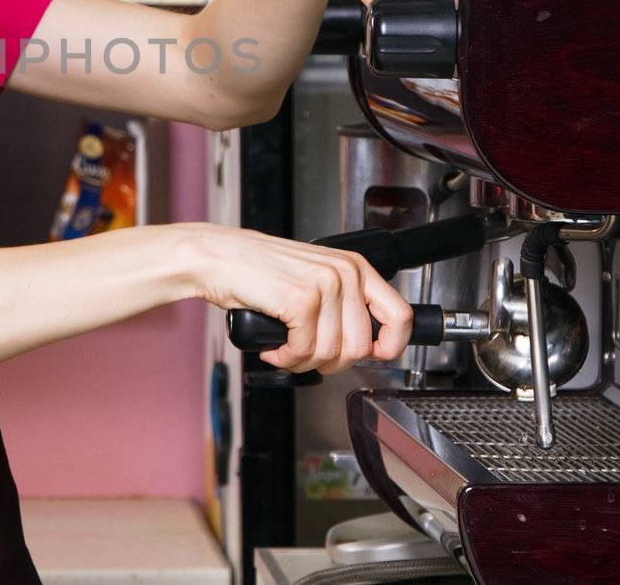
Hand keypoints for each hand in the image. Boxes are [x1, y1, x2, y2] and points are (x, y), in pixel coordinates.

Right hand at [188, 224, 413, 373]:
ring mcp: (325, 286)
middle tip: (306, 354)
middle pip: (360, 347)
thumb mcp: (315, 279)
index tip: (374, 356)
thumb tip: (363, 345)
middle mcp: (346, 273)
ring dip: (303, 362)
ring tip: (285, 349)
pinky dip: (286, 359)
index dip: (391, 346)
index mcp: (355, 267)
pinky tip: (274, 348)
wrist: (219, 257)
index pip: (400, 315)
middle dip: (330, 362)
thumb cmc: (259, 271)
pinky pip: (304, 352)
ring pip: (331, 354)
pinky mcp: (301, 301)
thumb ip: (342, 305)